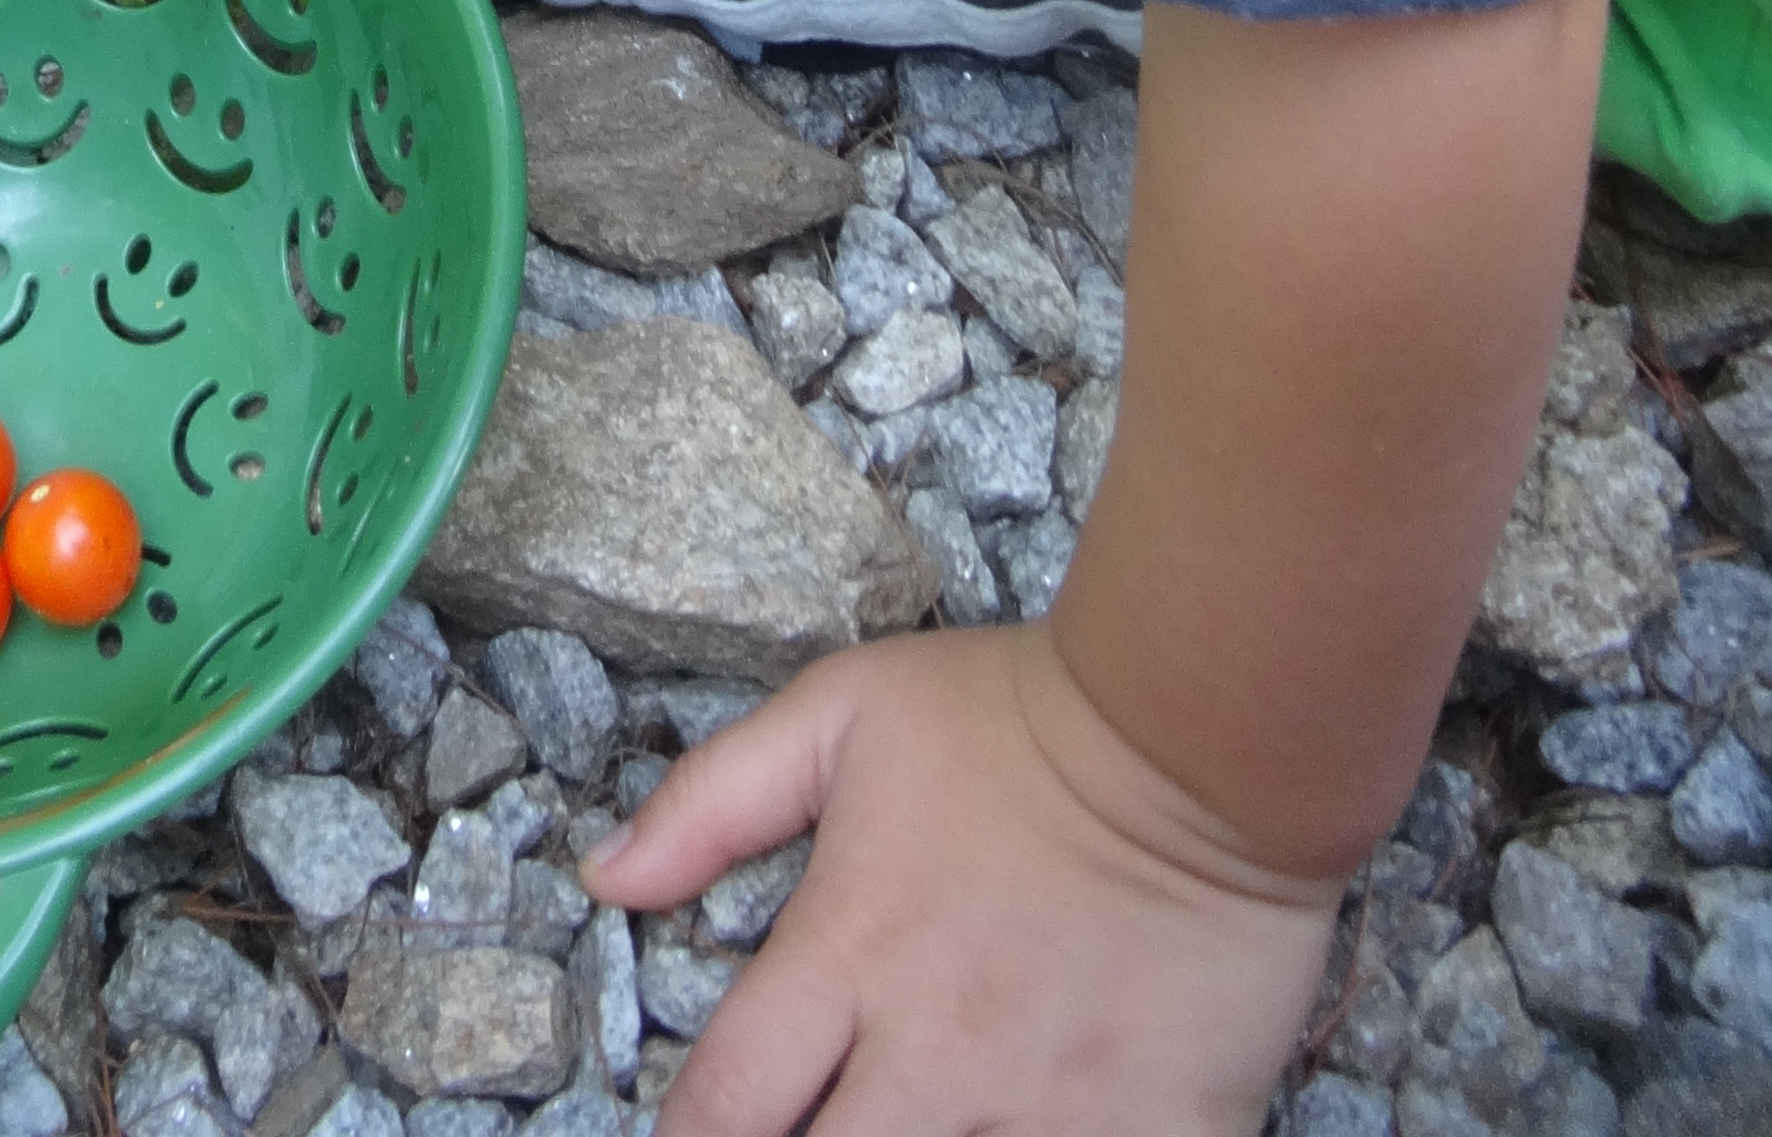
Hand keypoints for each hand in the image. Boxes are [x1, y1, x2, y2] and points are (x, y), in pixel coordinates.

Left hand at [586, 626, 1338, 1136]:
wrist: (1203, 732)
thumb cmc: (1016, 714)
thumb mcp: (842, 713)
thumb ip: (712, 801)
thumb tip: (604, 876)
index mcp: (850, 954)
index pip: (723, 1108)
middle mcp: (937, 1051)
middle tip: (804, 1134)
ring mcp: (1051, 1105)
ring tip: (912, 1133)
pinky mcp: (1162, 1133)